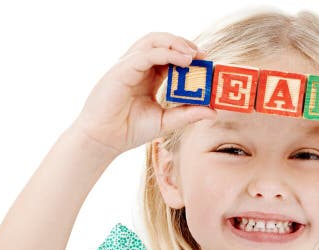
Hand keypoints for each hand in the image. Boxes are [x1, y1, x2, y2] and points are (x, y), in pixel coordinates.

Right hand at [71, 32, 217, 155]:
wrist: (104, 139)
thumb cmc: (129, 130)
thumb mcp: (166, 121)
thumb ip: (188, 114)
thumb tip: (213, 112)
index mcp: (148, 76)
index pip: (171, 57)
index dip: (189, 56)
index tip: (207, 63)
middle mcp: (139, 67)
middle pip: (163, 43)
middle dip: (184, 45)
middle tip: (203, 55)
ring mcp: (130, 65)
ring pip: (153, 41)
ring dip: (176, 43)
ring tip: (193, 55)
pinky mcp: (123, 69)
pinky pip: (146, 54)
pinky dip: (166, 53)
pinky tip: (183, 61)